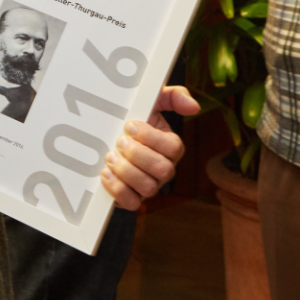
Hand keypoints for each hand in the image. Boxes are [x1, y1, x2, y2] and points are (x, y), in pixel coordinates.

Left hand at [101, 85, 198, 209]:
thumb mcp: (152, 100)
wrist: (106, 132)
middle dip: (138, 154)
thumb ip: (174, 96)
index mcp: (170, 147)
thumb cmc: (133, 116)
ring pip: (148, 188)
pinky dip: (118, 190)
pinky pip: (131, 203)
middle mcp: (163, 169)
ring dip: (126, 171)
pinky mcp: (130, 197)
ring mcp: (148, 185)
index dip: (151, 137)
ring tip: (110, 156)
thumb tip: (193, 106)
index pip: (173, 147)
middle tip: (119, 141)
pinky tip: (105, 173)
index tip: (130, 125)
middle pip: (163, 170)